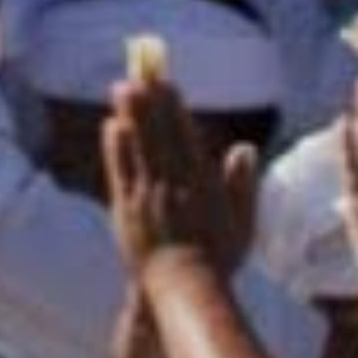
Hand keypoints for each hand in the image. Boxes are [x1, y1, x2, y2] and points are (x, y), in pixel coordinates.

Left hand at [102, 77, 256, 273]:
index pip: (186, 136)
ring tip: (122, 86)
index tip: (167, 83)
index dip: (174, 107)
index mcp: (203, 184)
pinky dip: (117, 146)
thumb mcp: (243, 221)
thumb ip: (242, 183)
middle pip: (160, 133)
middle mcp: (175, 183)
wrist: (187, 286)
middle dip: (150, 100)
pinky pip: (121, 170)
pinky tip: (113, 126)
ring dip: (131, 114)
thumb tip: (244, 148)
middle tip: (139, 71)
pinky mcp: (127, 208)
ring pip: (139, 145)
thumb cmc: (219, 258)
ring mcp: (149, 194)